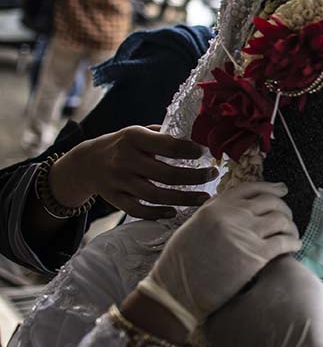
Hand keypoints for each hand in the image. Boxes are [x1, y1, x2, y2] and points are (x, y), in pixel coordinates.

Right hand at [51, 125, 217, 218]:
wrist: (87, 162)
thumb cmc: (125, 146)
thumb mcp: (139, 132)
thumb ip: (164, 135)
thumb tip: (198, 138)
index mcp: (134, 138)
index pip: (167, 145)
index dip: (190, 151)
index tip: (205, 153)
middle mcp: (125, 159)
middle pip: (166, 175)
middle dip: (194, 177)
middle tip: (212, 174)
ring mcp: (118, 181)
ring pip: (156, 195)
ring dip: (184, 198)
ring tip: (204, 197)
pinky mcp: (114, 198)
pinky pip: (138, 210)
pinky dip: (158, 213)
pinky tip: (175, 212)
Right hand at [137, 182, 300, 331]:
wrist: (177, 292)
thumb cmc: (181, 265)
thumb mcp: (194, 227)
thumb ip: (216, 214)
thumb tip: (239, 209)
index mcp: (215, 207)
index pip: (251, 188)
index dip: (270, 188)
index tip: (281, 190)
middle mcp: (231, 215)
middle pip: (271, 202)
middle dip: (283, 209)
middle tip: (286, 218)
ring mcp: (245, 233)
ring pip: (281, 220)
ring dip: (290, 226)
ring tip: (291, 235)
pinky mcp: (256, 255)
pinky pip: (285, 242)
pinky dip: (294, 242)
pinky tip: (294, 246)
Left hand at [205, 255, 322, 346]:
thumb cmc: (297, 313)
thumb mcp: (286, 272)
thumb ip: (271, 260)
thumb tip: (268, 257)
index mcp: (216, 317)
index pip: (234, 284)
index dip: (257, 273)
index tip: (275, 271)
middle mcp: (218, 345)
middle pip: (243, 307)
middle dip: (263, 296)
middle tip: (286, 288)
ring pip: (256, 327)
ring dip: (271, 317)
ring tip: (295, 308)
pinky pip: (267, 346)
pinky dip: (278, 336)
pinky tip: (297, 330)